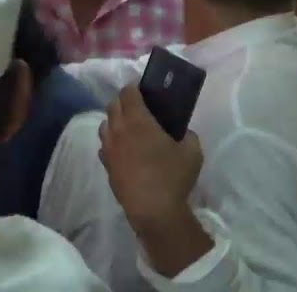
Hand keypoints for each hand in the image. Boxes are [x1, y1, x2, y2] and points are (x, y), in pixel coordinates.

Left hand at [98, 86, 202, 234]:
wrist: (153, 209)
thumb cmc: (174, 176)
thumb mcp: (192, 151)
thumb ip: (186, 134)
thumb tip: (181, 132)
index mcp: (138, 121)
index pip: (128, 93)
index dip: (134, 87)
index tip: (142, 88)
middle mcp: (118, 130)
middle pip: (113, 105)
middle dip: (123, 100)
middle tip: (137, 104)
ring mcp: (109, 148)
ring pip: (105, 124)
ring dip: (114, 119)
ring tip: (128, 125)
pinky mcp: (106, 165)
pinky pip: (104, 145)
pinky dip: (112, 140)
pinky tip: (123, 148)